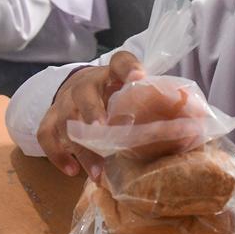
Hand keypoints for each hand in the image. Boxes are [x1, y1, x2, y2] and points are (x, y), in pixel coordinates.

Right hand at [36, 51, 145, 179]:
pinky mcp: (50, 119)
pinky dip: (57, 154)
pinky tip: (72, 170)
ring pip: (64, 121)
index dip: (128, 67)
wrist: (79, 88)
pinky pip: (46, 135)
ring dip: (80, 147)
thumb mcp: (129, 90)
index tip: (138, 76)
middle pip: (83, 93)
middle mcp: (83, 85)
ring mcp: (63, 102)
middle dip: (92, 113)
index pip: (119, 62)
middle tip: (103, 131)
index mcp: (109, 74)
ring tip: (97, 172)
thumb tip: (188, 119)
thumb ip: (150, 98)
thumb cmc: (112, 94)